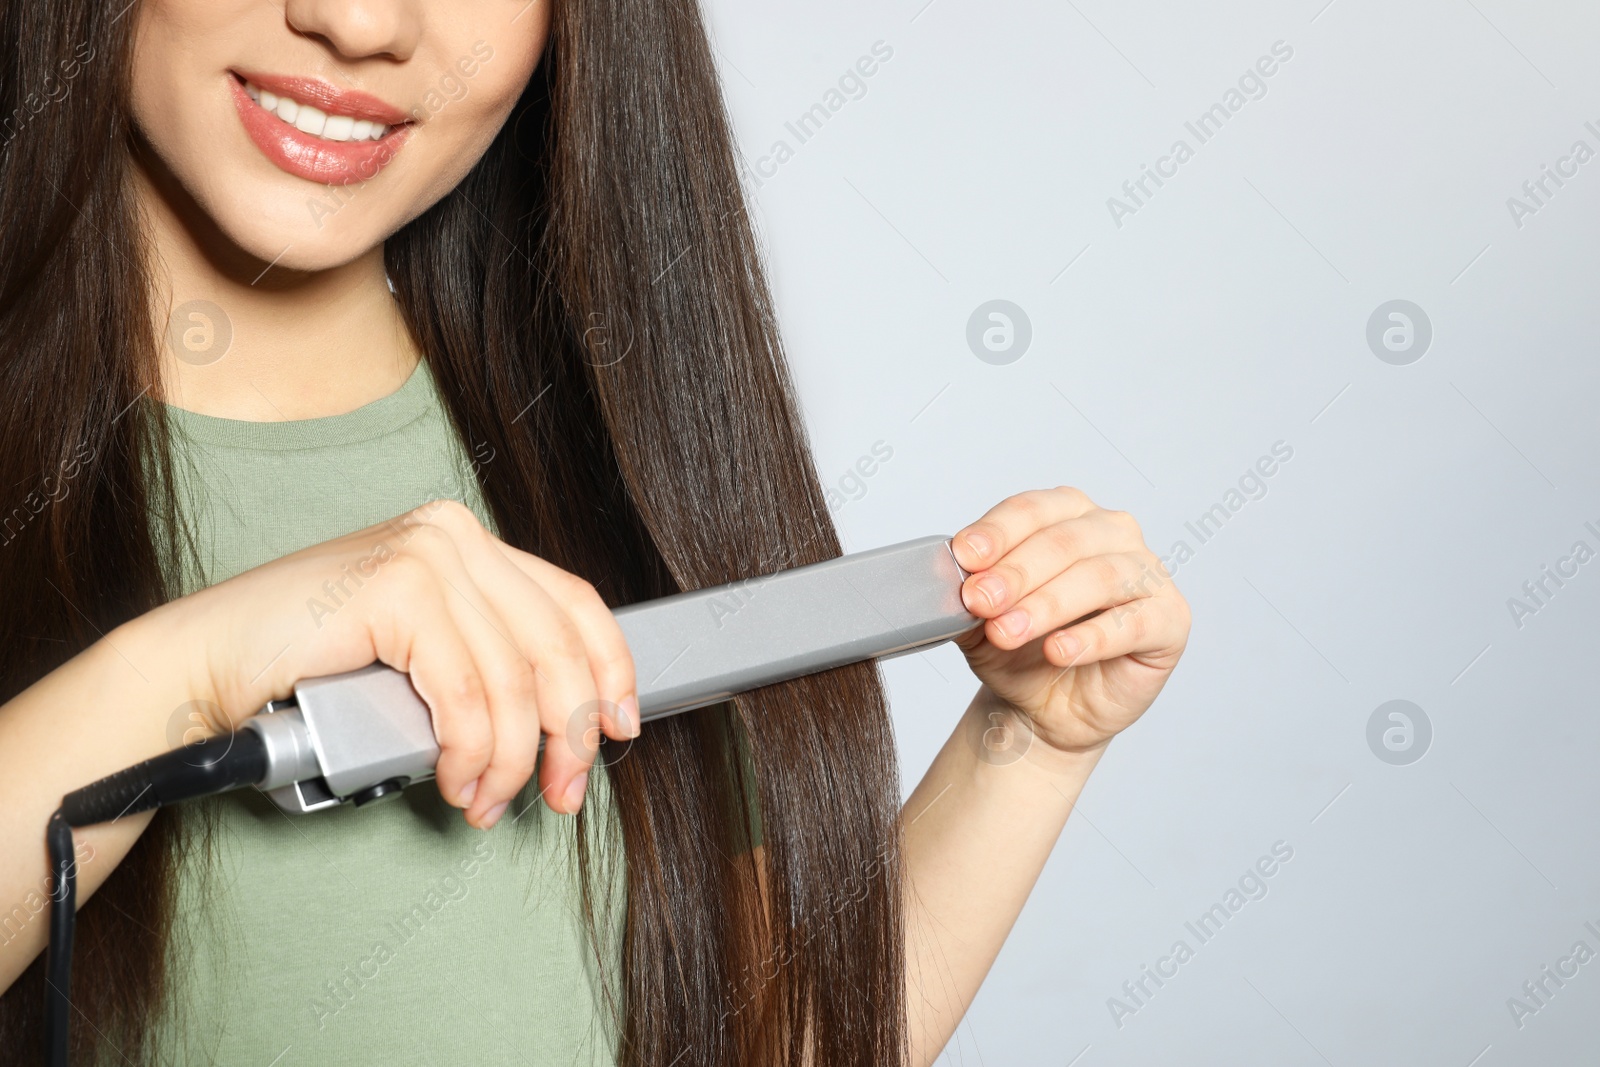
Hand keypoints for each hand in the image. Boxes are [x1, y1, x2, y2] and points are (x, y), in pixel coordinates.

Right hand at [152, 498, 635, 826]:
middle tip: (560, 793)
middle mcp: (454, 535)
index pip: (573, 603)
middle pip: (557, 648)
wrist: (205, 667)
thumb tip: (569, 717)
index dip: (611, 671)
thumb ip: (485, 657)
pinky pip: (467, 697)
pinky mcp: (398, 589)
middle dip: (570, 735)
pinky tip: (452, 778)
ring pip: (514, 684)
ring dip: (508, 762)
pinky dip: (468, 753)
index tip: (621, 727)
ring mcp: (427, 554)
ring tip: (483, 801)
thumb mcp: (422, 654)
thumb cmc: (309, 671)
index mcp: (468, 541)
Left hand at [950, 487, 1189, 759]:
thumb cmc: (1019, 650)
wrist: (1043, 708)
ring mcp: (1147, 573)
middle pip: (1065, 541)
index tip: (965, 557)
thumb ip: (967, 594)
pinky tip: (1057, 651)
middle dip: (1017, 572)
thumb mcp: (979, 619)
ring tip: (1007, 632)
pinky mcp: (1169, 619)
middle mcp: (1111, 533)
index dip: (997, 532)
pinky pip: (1134, 623)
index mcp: (1066, 514)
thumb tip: (949, 579)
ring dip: (1047, 604)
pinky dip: (1091, 637)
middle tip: (980, 601)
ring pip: (1100, 576)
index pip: (1032, 510)